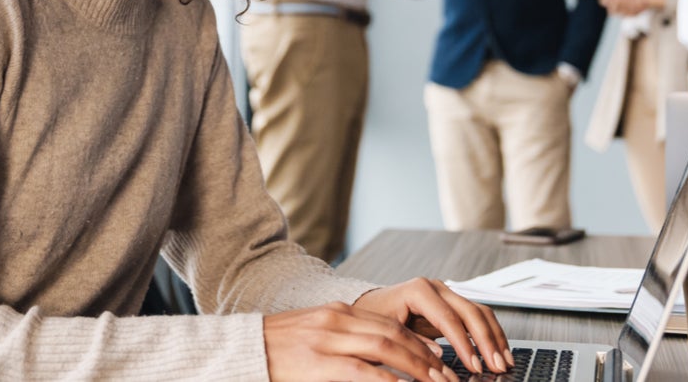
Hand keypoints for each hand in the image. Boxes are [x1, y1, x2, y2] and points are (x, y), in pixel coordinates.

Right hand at [263, 302, 455, 381]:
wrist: (241, 352)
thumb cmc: (276, 350)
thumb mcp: (314, 336)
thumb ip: (345, 341)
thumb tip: (377, 362)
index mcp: (337, 313)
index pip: (389, 324)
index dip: (418, 341)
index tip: (438, 358)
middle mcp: (336, 322)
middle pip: (393, 335)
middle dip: (424, 357)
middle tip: (446, 376)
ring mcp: (327, 341)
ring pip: (385, 350)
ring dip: (416, 369)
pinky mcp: (319, 364)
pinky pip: (362, 372)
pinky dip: (388, 381)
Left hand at [354, 277, 512, 376]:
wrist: (370, 306)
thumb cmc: (373, 318)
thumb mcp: (386, 331)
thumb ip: (412, 342)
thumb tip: (439, 357)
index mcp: (419, 290)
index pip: (449, 318)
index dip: (465, 344)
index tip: (474, 365)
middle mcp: (436, 288)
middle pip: (471, 312)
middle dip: (486, 341)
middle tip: (496, 366)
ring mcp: (446, 294)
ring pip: (480, 312)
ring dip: (494, 338)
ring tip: (503, 362)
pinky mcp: (452, 304)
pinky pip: (477, 317)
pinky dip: (490, 334)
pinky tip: (497, 352)